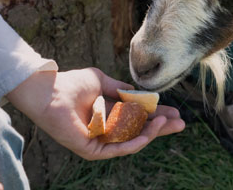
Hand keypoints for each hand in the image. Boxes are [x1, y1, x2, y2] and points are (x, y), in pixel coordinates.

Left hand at [6, 68, 184, 159]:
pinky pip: (119, 148)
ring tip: (166, 122)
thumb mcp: (103, 81)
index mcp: (110, 114)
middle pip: (140, 132)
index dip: (157, 115)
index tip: (175, 111)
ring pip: (133, 140)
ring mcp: (101, 141)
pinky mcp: (93, 150)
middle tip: (181, 123)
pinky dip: (136, 141)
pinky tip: (150, 131)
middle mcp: (107, 129)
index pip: (138, 118)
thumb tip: (137, 92)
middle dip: (161, 127)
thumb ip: (119, 88)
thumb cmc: (72, 84)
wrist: (52, 91)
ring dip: (152, 132)